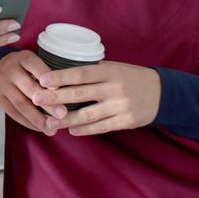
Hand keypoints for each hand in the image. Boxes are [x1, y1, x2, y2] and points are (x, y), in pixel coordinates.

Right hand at [0, 51, 65, 132]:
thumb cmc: (25, 67)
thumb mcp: (35, 63)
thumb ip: (47, 75)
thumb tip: (67, 94)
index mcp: (24, 58)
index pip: (37, 67)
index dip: (49, 79)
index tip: (61, 91)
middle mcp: (10, 69)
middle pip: (30, 88)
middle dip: (48, 103)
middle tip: (63, 114)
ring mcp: (1, 84)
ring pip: (21, 104)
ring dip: (38, 118)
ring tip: (53, 128)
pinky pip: (14, 113)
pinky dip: (28, 122)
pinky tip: (40, 128)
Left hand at [30, 61, 161, 136]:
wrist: (162, 93)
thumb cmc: (131, 77)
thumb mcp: (114, 67)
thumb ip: (92, 71)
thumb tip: (61, 73)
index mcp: (110, 71)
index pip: (81, 73)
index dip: (61, 77)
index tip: (43, 80)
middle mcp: (114, 88)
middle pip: (80, 94)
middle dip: (56, 98)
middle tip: (36, 99)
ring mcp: (121, 106)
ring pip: (88, 114)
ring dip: (66, 119)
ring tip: (48, 122)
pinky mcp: (126, 121)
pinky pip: (101, 127)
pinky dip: (85, 129)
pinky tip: (71, 129)